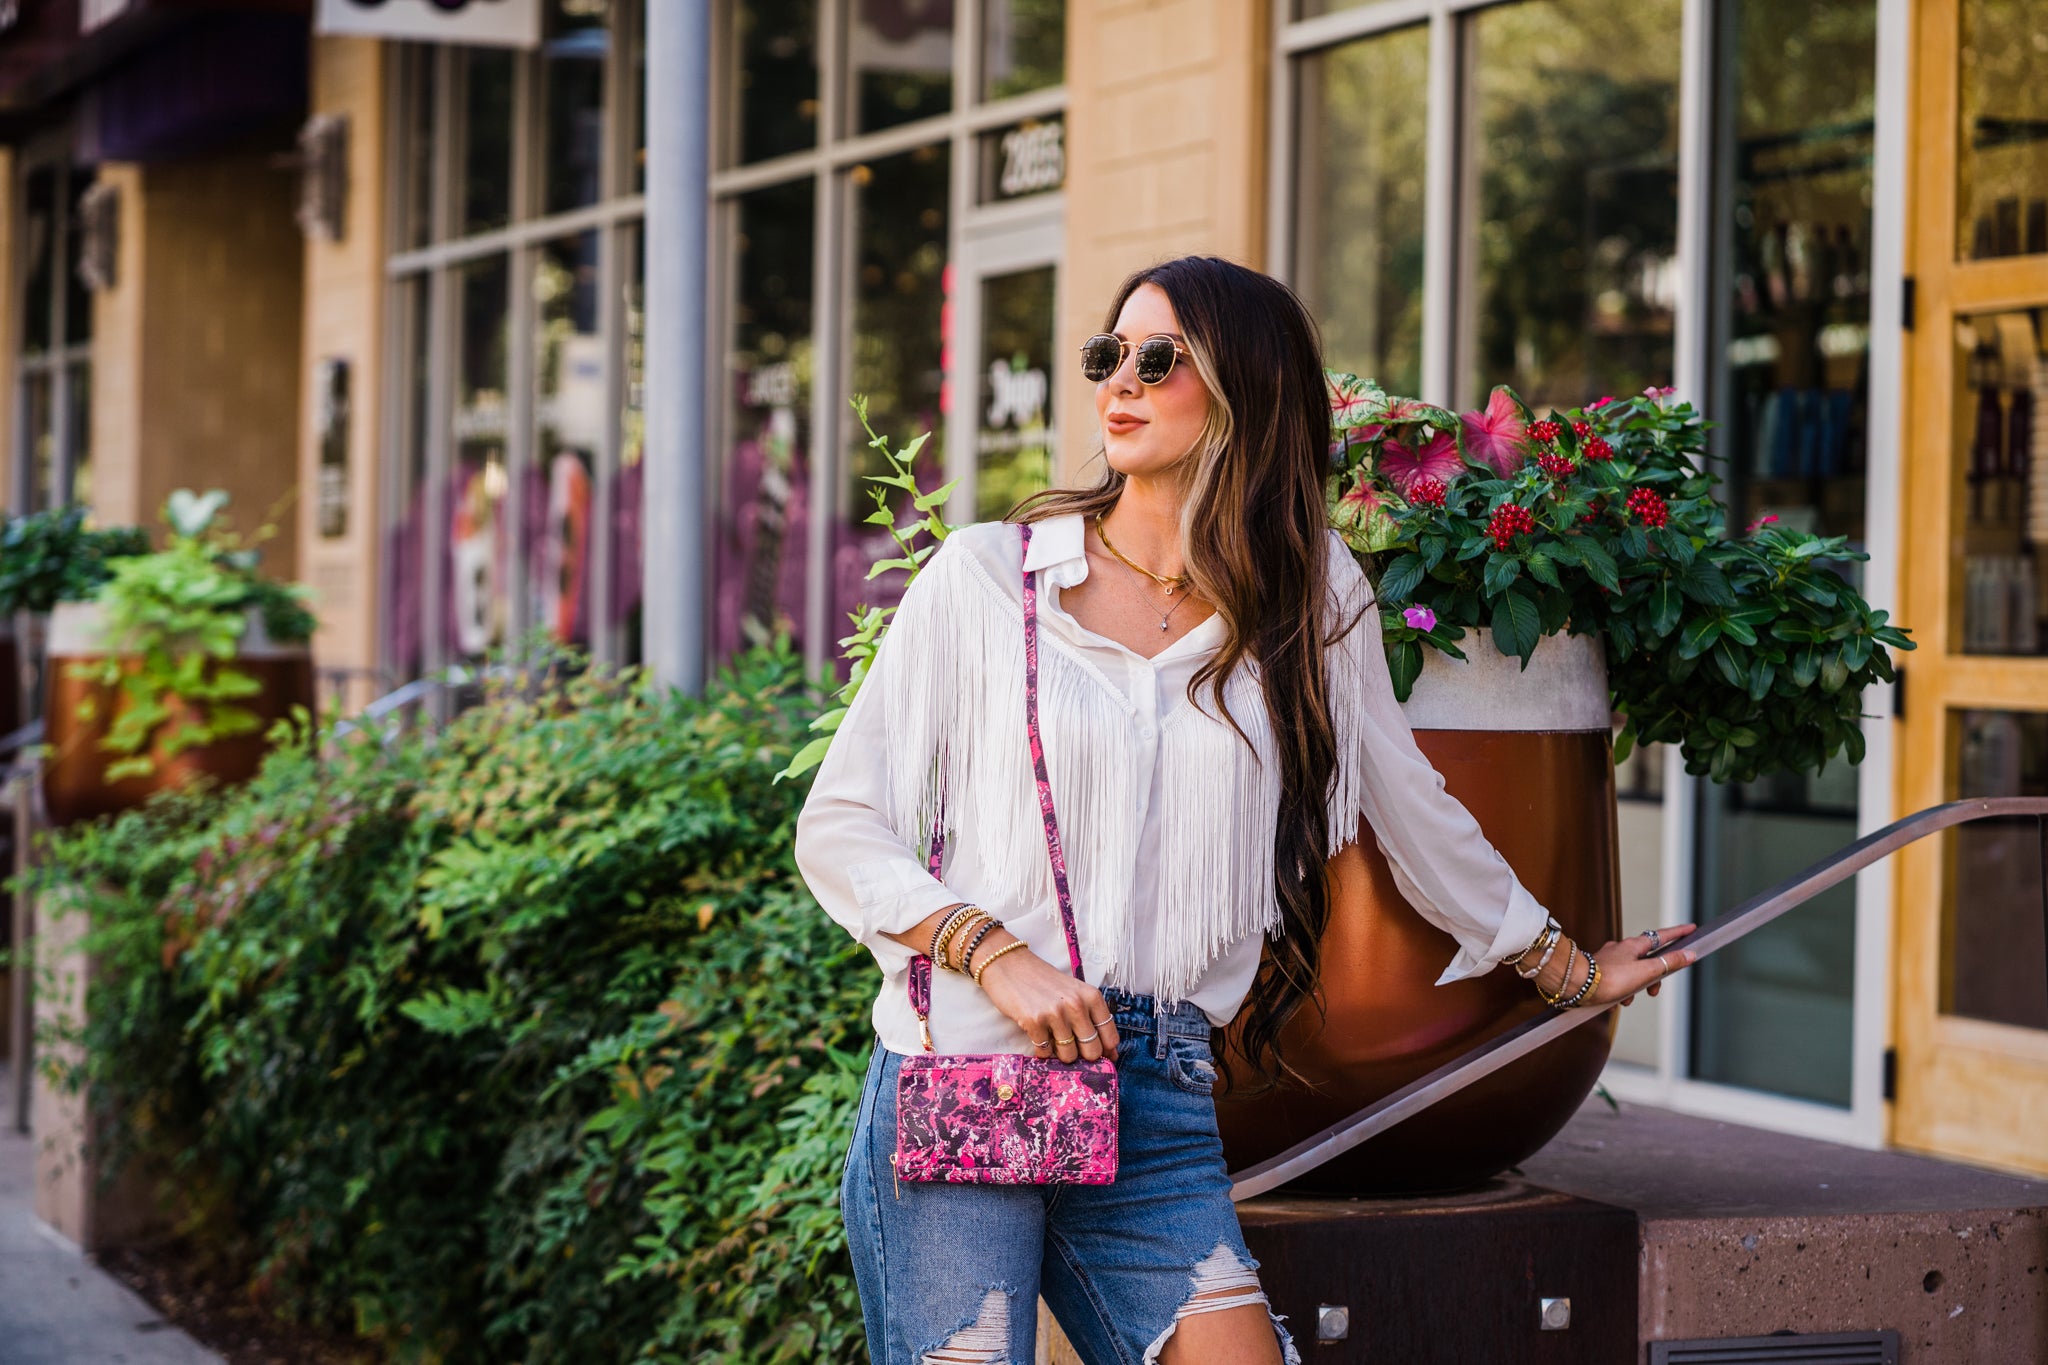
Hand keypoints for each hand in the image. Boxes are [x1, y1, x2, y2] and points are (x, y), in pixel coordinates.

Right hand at [974, 933, 1120, 1063]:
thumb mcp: (1073, 991)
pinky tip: (1038, 1038)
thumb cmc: (1042, 980)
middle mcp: (1077, 1005)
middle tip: (1071, 1050)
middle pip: (1092, 1051)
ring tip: (1052, 1040)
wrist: (1008, 964)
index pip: (1110, 1036)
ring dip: (1060, 1055)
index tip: (1099, 1057)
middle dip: (1083, 1057)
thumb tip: (1106, 1051)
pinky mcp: (1034, 1021)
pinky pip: (1045, 1052)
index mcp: (1091, 996)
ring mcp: (1055, 1014)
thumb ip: (1089, 1016)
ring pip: (1069, 1055)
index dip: (1106, 1052)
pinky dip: (1042, 1052)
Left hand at [1536, 924, 1697, 1008]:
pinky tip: (1610, 1004)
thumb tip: (1689, 955)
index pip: (1662, 936)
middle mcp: (1620, 949)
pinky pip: (1614, 985)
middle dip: (1652, 979)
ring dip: (1632, 991)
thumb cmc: (1609, 978)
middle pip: (1647, 960)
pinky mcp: (1598, 972)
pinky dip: (1617, 996)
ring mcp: (1608, 960)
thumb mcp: (1645, 972)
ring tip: (1624, 1001)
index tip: (1691, 929)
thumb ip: (1667, 964)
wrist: (1575, 984)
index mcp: (1634, 945)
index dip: (1679, 933)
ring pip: (1630, 975)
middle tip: (1652, 991)